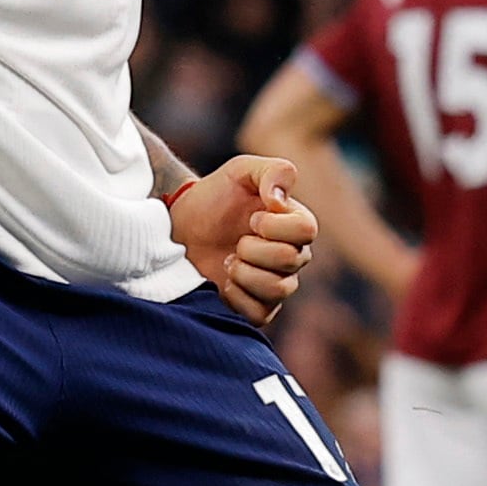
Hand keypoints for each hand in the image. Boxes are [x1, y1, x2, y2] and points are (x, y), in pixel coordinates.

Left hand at [172, 153, 317, 325]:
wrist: (179, 228)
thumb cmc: (212, 198)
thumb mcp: (239, 172)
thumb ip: (271, 171)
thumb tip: (280, 200)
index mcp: (293, 223)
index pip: (307, 230)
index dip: (275, 225)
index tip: (251, 218)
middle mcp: (291, 255)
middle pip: (292, 260)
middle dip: (254, 249)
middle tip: (234, 242)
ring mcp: (275, 284)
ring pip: (279, 289)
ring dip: (245, 273)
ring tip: (227, 261)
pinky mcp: (256, 308)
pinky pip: (261, 314)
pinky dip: (238, 297)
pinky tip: (223, 283)